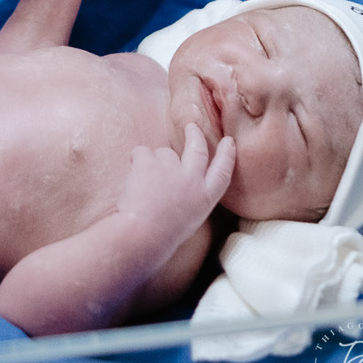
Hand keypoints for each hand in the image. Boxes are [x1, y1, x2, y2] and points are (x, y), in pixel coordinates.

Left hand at [116, 123, 235, 247]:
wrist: (143, 236)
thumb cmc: (162, 235)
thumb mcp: (188, 218)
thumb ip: (189, 197)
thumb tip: (180, 181)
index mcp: (205, 198)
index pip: (222, 172)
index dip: (227, 155)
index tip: (229, 142)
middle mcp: (193, 180)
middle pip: (198, 150)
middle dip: (196, 135)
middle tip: (192, 126)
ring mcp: (173, 168)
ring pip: (164, 152)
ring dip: (155, 162)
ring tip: (145, 185)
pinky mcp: (151, 161)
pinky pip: (142, 152)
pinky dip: (136, 161)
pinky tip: (133, 180)